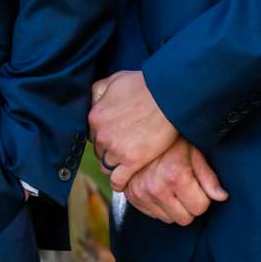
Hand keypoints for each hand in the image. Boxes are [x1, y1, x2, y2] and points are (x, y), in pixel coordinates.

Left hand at [89, 69, 178, 189]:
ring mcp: (116, 149)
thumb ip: (99, 91)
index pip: (92, 135)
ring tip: (124, 164)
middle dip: (109, 150)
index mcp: (95, 116)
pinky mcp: (132, 161)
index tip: (114, 136)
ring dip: (114, 165)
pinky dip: (119, 183)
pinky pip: (118, 180)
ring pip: (107, 166)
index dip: (103, 136)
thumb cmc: (144, 85)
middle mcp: (101, 135)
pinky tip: (122, 182)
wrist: (168, 96)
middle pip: (99, 151)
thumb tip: (93, 102)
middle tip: (123, 147)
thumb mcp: (114, 79)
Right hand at [123, 140, 227, 225]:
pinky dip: (160, 206)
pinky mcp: (132, 197)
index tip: (198, 185)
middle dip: (189, 206)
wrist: (141, 134)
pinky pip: (154, 215)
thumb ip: (209, 178)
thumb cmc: (174, 143)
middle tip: (186, 188)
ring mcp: (141, 193)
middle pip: (185, 219)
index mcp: (175, 175)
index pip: (199, 208)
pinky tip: (161, 189)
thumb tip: (222, 197)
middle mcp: (156, 187)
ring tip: (172, 186)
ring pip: (169, 219)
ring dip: (174, 207)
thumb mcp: (196, 154)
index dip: (203, 198)